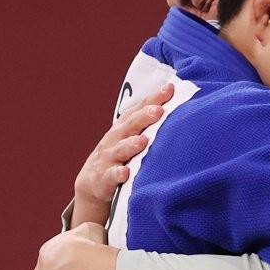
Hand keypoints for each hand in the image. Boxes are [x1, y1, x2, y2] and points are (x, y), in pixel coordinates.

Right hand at [71, 83, 174, 225]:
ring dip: (131, 144)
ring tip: (143, 141)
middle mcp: (116, 138)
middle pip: (131, 125)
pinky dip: (118, 173)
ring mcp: (110, 157)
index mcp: (125, 126)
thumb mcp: (130, 136)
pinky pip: (112, 175)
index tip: (169, 89)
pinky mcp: (105, 177)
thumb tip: (177, 106)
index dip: (154, 98)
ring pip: (121, 149)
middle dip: (144, 117)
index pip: (140, 108)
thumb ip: (149, 123)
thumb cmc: (119, 154)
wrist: (92, 181)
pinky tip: (125, 172)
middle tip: (158, 110)